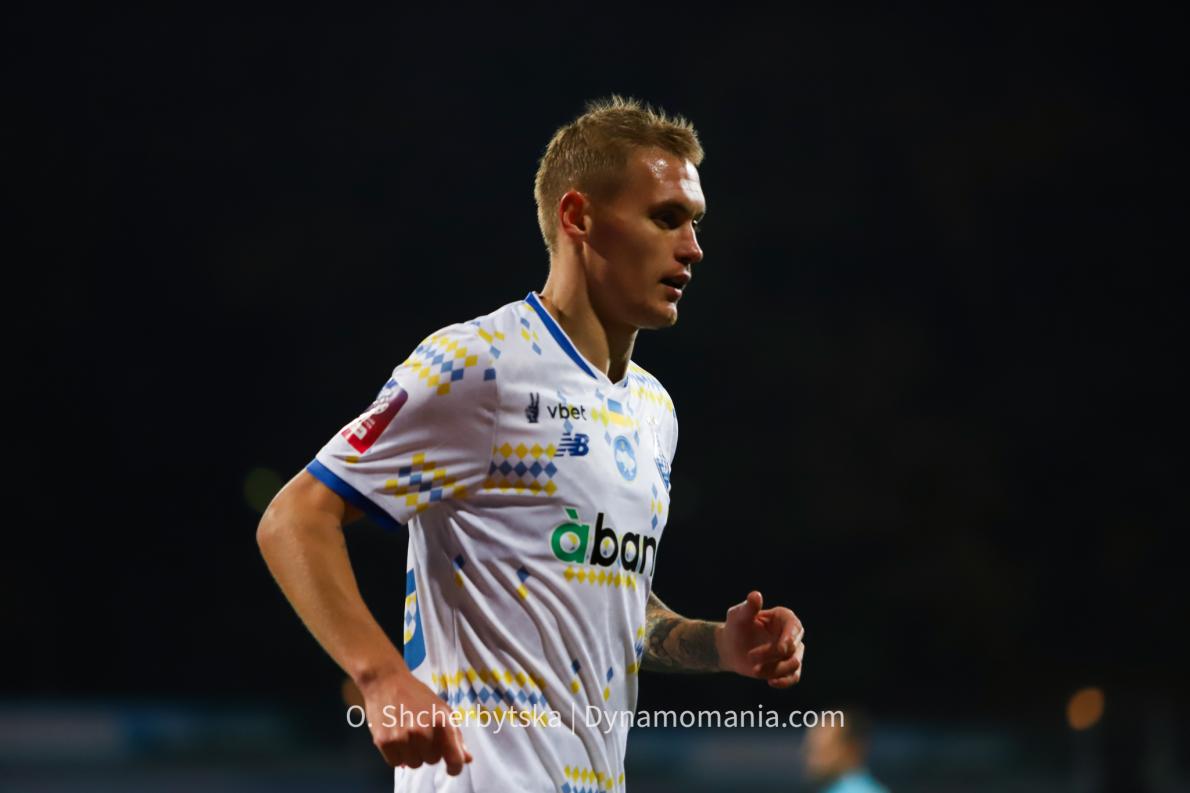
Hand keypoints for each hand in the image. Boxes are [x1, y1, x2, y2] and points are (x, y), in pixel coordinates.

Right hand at [356, 667, 473, 773]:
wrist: (387, 682)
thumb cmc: (418, 695)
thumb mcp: (442, 710)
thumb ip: (456, 735)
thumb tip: (467, 759)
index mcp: (442, 721)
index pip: (454, 758)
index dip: (455, 767)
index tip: (452, 767)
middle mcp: (423, 731)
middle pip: (433, 760)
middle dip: (429, 750)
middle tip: (421, 732)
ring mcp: (402, 737)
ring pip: (415, 764)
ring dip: (413, 753)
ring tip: (407, 734)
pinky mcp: (384, 742)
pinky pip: (396, 763)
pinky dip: (397, 754)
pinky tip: (396, 737)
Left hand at [715, 590, 804, 687]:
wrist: (730, 647)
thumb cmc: (735, 627)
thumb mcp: (738, 616)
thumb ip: (748, 608)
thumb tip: (756, 595)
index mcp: (784, 617)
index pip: (795, 627)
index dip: (790, 638)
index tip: (781, 649)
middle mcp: (792, 634)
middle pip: (794, 648)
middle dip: (773, 655)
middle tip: (750, 657)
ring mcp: (792, 652)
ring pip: (794, 664)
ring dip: (774, 669)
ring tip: (754, 670)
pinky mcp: (787, 668)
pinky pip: (794, 677)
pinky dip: (785, 682)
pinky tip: (771, 683)